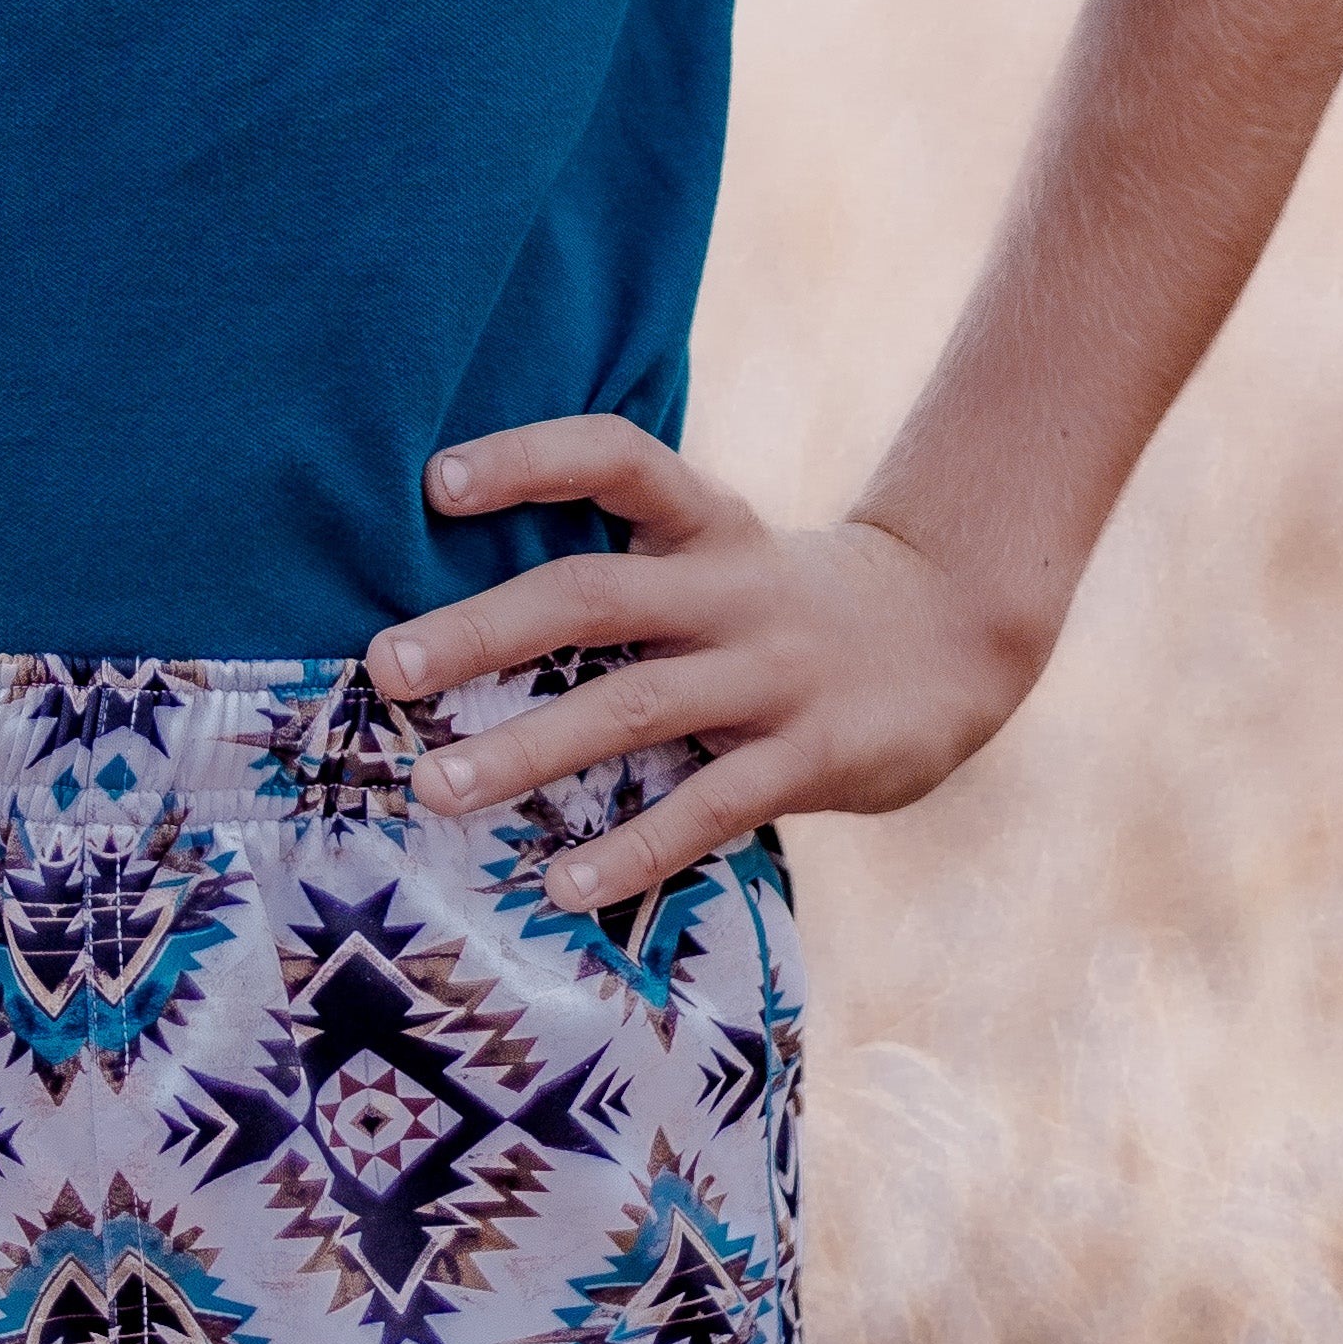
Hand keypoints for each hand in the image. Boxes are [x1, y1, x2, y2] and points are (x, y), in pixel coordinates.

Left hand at [367, 418, 1052, 905]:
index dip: (530, 460)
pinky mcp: (811, 757)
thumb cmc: (786, 599)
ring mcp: (772, 674)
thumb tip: (458, 610)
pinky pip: (706, 807)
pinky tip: (559, 885)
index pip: (616, 458)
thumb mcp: (718, 552)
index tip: (438, 482)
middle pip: (593, 596)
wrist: (956, 632)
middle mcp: (732, 587)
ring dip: (526, 750)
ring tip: (435, 786)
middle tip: (386, 668)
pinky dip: (630, 848)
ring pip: (632, 708)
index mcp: (706, 521)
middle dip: (482, 631)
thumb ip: (622, 566)